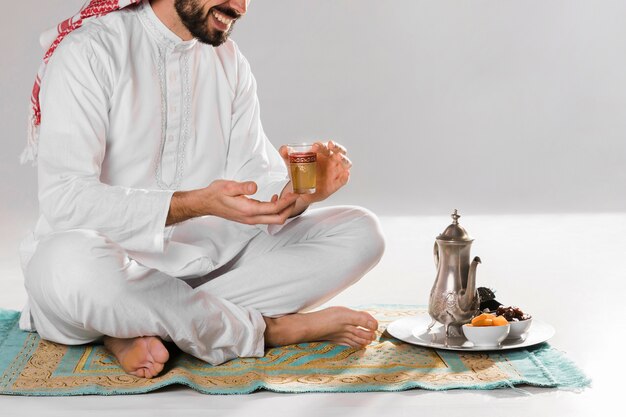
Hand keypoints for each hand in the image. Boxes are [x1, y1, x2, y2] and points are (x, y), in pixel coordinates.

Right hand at [167, 180, 298, 225]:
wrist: (206, 203)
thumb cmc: (216, 194)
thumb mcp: (228, 186)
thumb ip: (242, 187)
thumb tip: (254, 186)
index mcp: (248, 210)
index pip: (274, 208)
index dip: (286, 202)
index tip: (294, 193)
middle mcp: (251, 218)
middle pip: (278, 218)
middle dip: (289, 208)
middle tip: (296, 195)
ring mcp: (251, 220)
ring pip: (274, 219)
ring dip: (283, 210)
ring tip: (289, 196)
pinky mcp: (250, 218)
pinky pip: (267, 217)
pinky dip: (276, 209)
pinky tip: (275, 198)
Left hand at [279, 140, 351, 205]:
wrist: (302, 191)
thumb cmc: (301, 174)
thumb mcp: (291, 165)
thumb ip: (286, 156)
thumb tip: (283, 148)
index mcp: (322, 153)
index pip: (325, 146)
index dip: (322, 145)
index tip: (314, 146)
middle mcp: (332, 160)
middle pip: (339, 150)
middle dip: (336, 147)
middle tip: (330, 145)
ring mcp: (336, 171)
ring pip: (346, 163)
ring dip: (343, 159)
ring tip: (338, 157)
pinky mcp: (337, 182)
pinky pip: (344, 179)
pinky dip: (345, 177)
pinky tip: (345, 174)